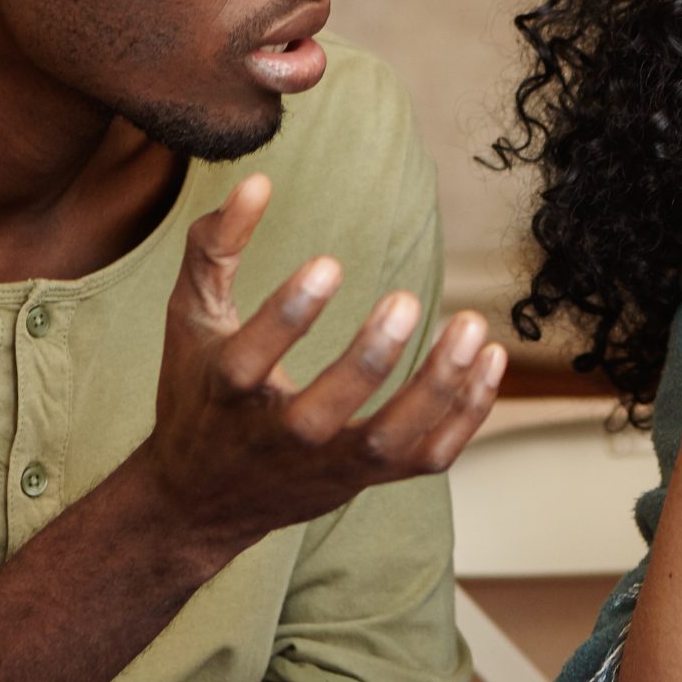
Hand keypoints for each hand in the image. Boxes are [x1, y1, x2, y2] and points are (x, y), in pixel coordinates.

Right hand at [134, 175, 504, 556]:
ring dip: (437, 389)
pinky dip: (466, 416)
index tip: (328, 262)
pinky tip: (490, 361)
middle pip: (323, 413)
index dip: (288, 314)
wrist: (201, 500)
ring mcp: (328, 465)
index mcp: (225, 394)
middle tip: (407, 299)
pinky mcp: (367, 479)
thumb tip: (258, 181)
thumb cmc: (198, 394)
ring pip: (389, 442)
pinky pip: (428, 457)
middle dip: (368, 359)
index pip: (250, 361)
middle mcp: (277, 438)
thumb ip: (215, 248)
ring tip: (474, 326)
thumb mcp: (191, 319)